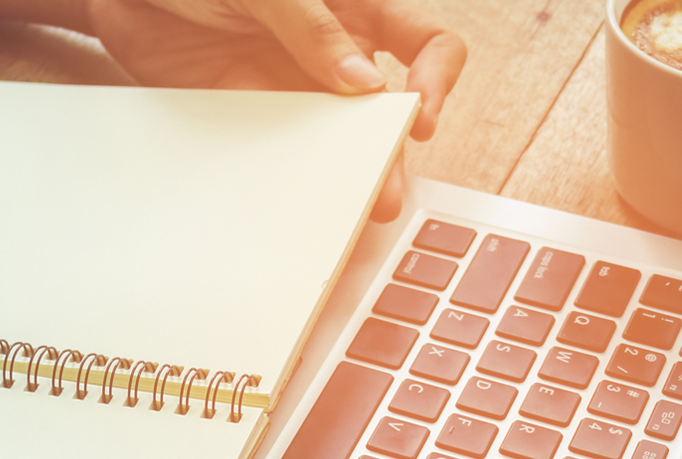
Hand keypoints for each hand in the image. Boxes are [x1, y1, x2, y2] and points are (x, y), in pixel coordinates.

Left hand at [83, 0, 465, 219]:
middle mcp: (329, 52)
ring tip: (344, 214)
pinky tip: (289, 205)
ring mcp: (289, 86)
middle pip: (381, 110)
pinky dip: (287, 182)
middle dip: (389, 153)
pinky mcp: (246, 112)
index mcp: (352, 10)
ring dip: (342, 178)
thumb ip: (313, 26)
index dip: (436, 77)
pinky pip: (276, 154)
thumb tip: (365, 81)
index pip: (423, 42)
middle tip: (382, 196)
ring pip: (332, 142)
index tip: (421, 114)